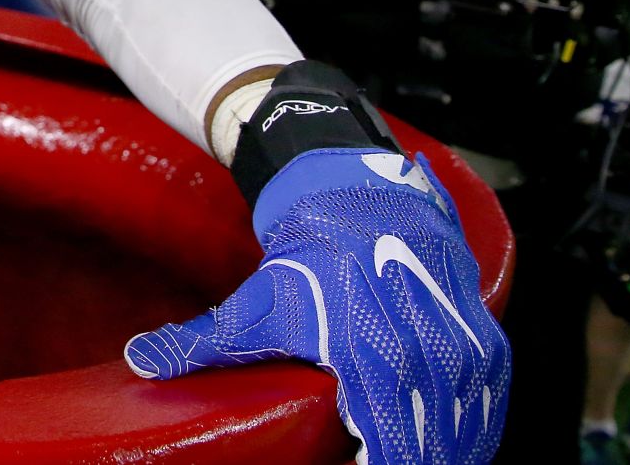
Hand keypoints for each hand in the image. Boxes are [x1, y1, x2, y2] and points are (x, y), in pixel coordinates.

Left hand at [127, 148, 508, 464]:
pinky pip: (488, 413)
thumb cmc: (311, 252)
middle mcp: (429, 360)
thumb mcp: (254, 303)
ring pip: (465, 438)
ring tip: (399, 458)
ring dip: (437, 454)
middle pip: (431, 454)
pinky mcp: (487, 344)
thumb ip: (198, 343)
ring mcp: (466, 353)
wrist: (362, 191)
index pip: (390, 455)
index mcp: (373, 362)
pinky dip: (467, 437)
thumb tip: (142, 362)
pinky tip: (442, 449)